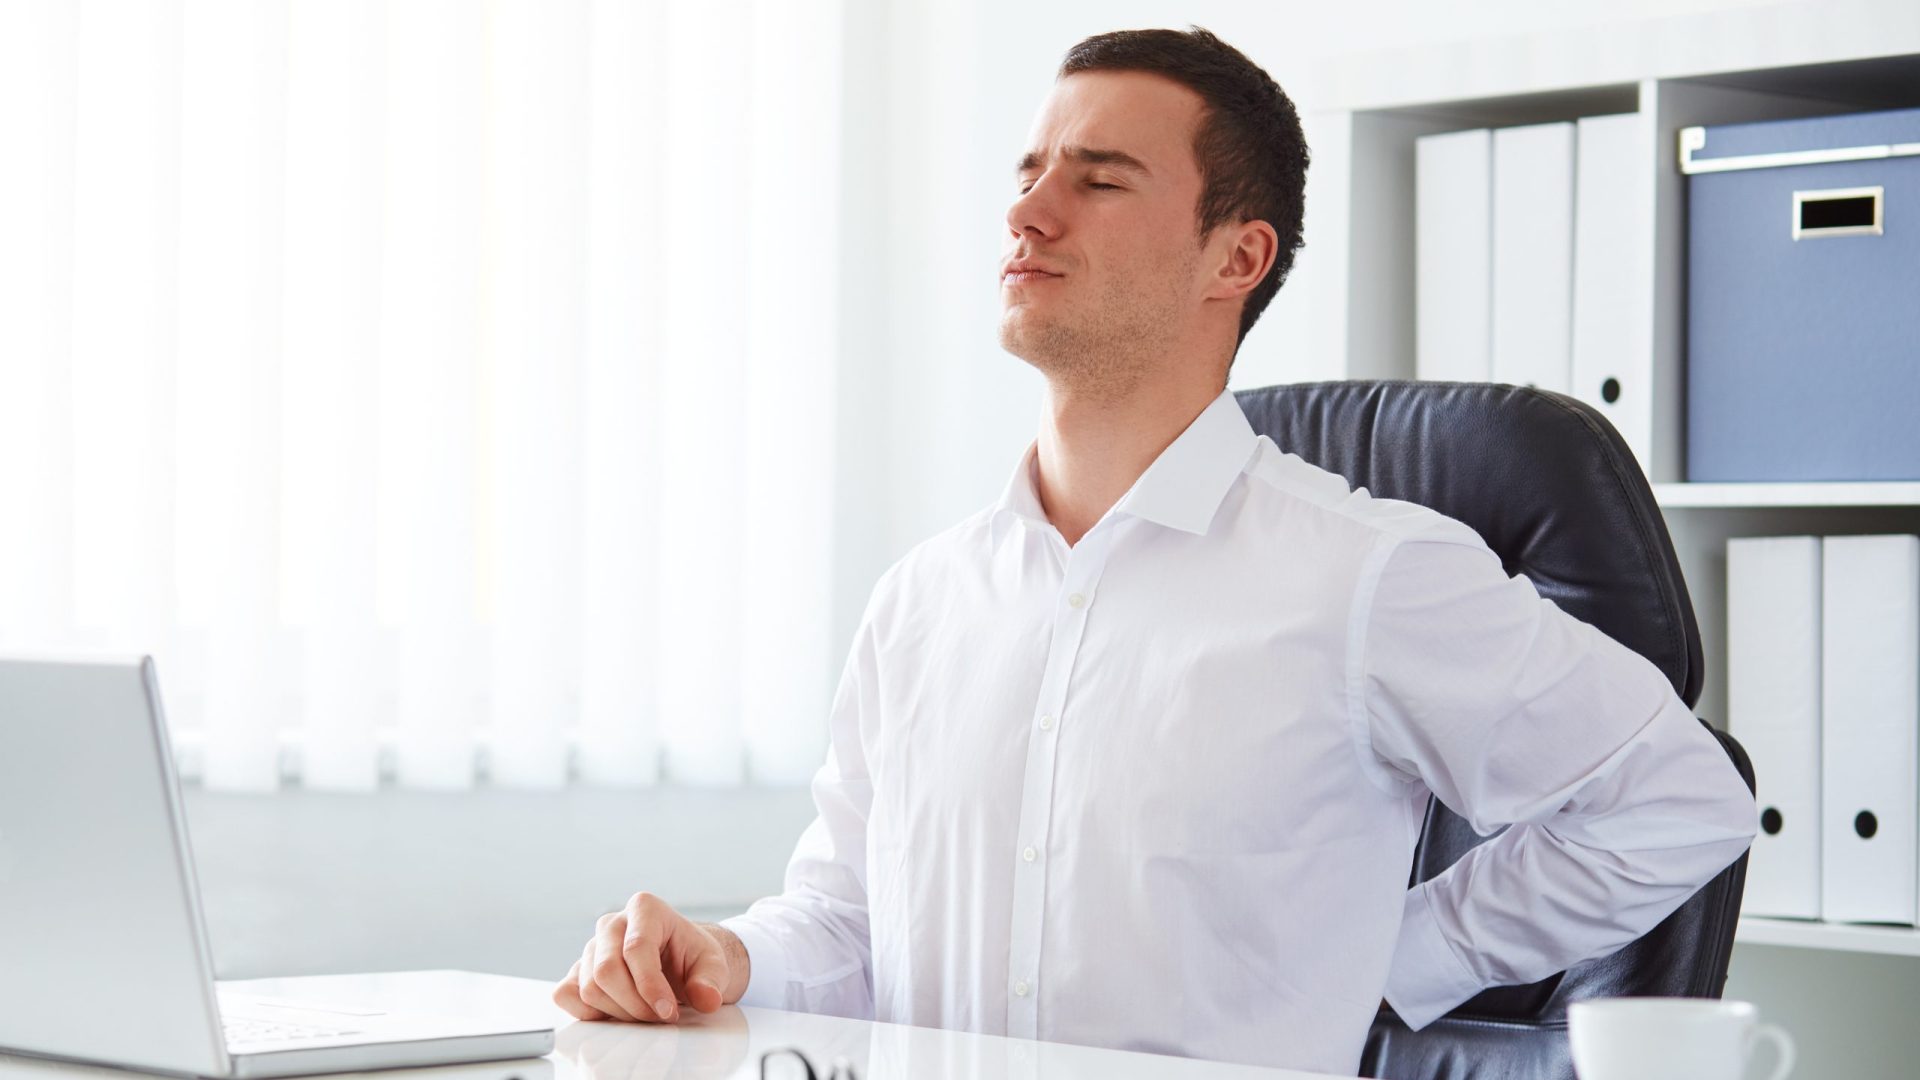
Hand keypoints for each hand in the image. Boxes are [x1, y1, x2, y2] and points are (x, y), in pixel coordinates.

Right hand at [553, 892, 746, 1022]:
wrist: (679, 964)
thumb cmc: (692, 959)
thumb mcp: (714, 966)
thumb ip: (711, 981)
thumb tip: (706, 999)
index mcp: (645, 908)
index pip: (636, 948)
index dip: (650, 986)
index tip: (668, 1011)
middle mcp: (612, 923)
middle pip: (606, 971)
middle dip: (635, 1004)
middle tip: (660, 1017)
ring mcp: (592, 946)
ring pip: (589, 987)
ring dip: (619, 1012)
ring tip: (646, 1015)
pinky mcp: (578, 970)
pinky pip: (566, 994)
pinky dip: (589, 1012)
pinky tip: (617, 1013)